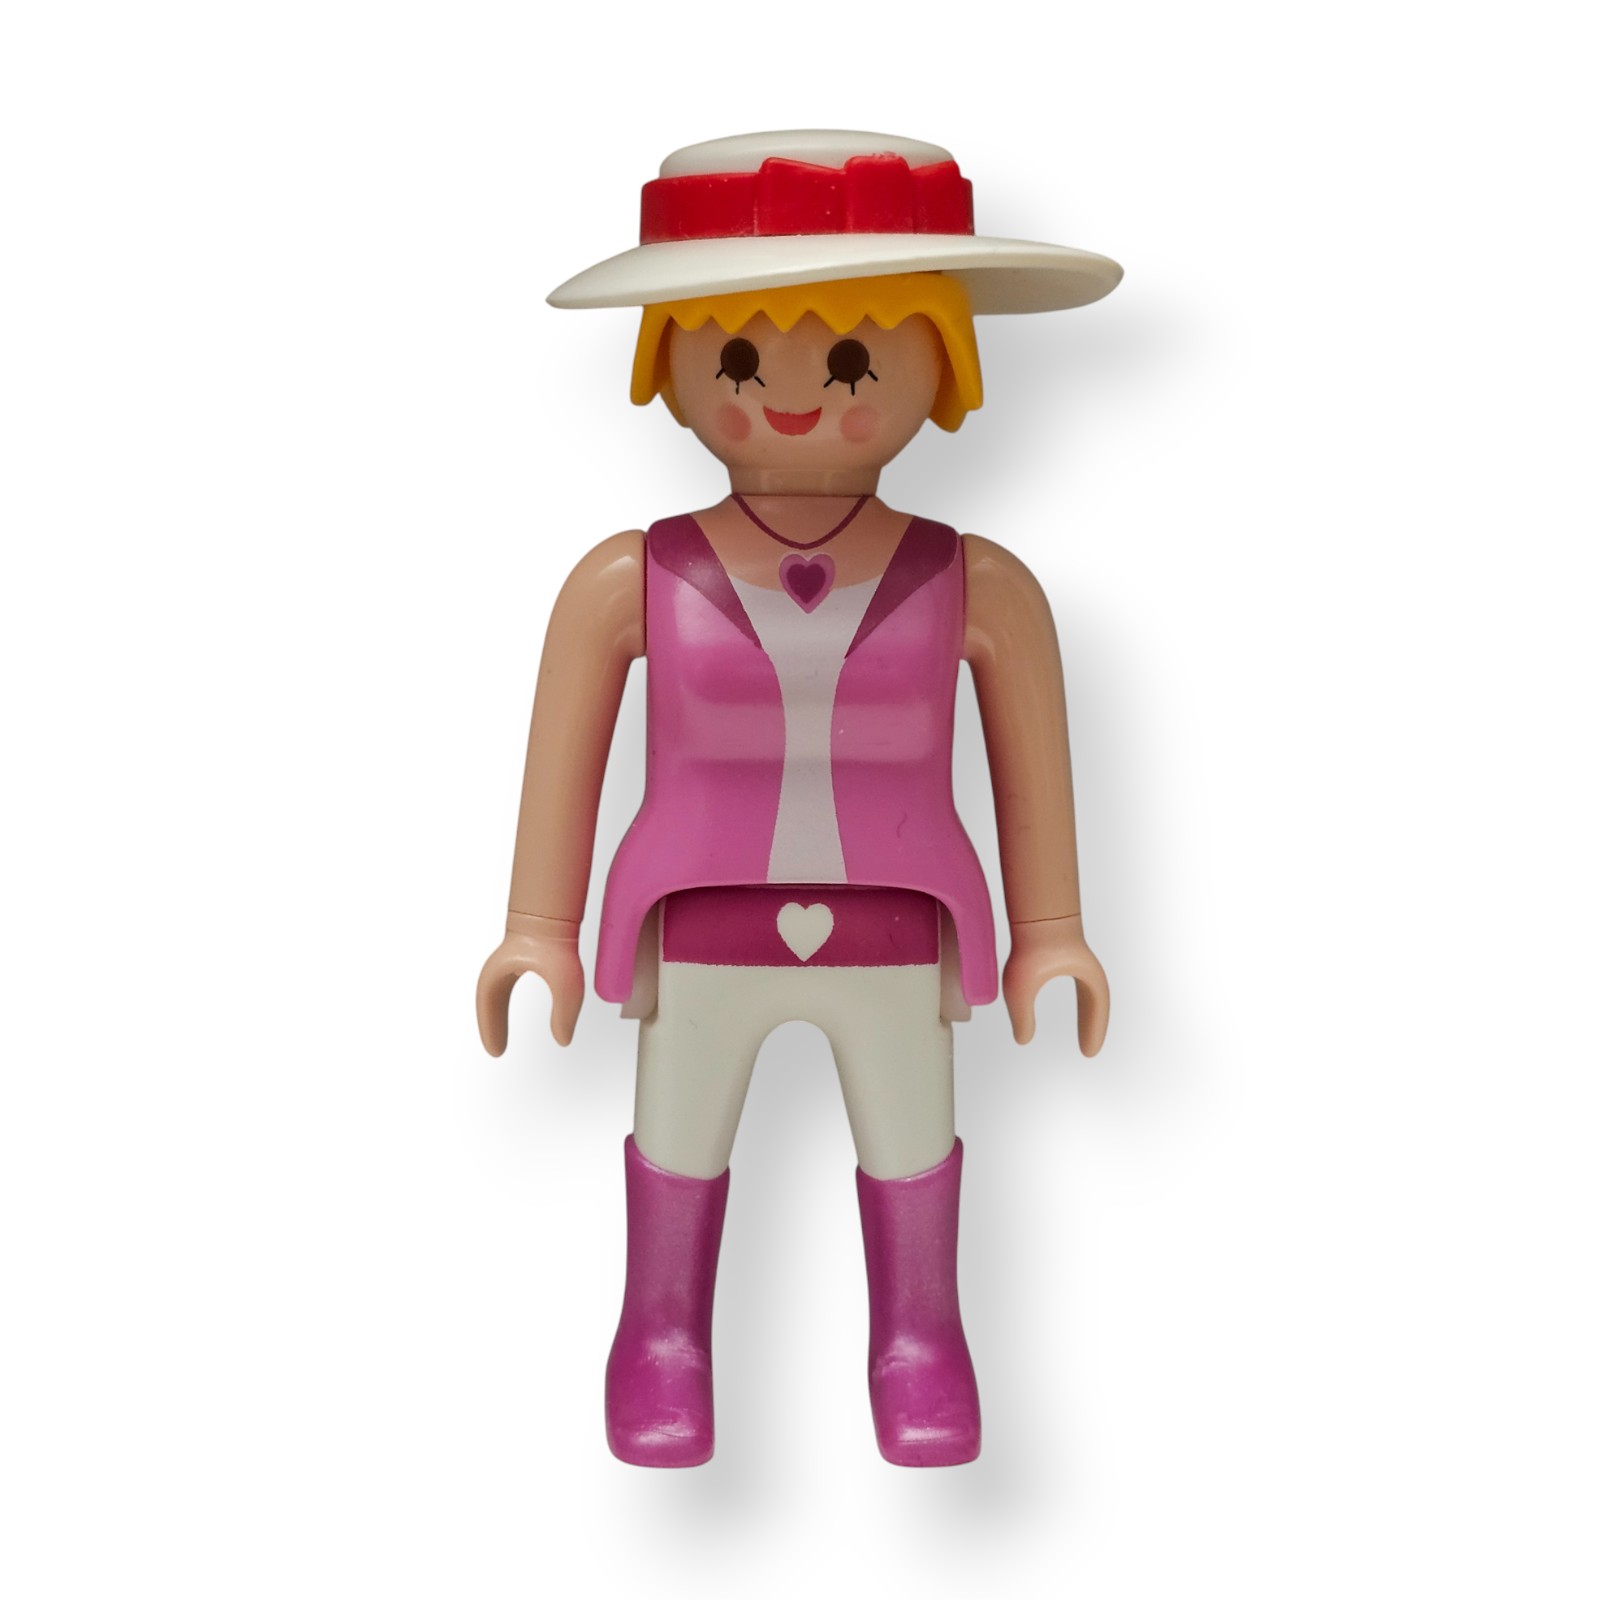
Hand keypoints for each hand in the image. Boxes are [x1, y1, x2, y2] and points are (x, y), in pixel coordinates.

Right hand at [475, 913, 584, 1053]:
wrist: (556, 914)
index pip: (489, 1008)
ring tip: (501, 1039)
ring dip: (496, 1017)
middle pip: (488, 1004)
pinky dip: (503, 1005)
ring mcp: (507, 962)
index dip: (491, 1030)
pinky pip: (504, 988)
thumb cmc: (557, 943)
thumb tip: (563, 1040)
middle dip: (491, 1027)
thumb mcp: (566, 984)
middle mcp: (499, 969)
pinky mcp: (517, 959)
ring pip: (495, 996)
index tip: (497, 1052)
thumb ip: (565, 1013)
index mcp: (500, 975)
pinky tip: (511, 1014)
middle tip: (497, 1051)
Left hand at [1002, 914, 1108, 1055]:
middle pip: (1097, 1004)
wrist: (1032, 912)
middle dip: (1094, 1026)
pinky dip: (1079, 1000)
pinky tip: (1071, 1007)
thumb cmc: (1030, 946)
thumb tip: (1023, 1040)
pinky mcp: (1067, 954)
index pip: (1097, 1010)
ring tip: (1084, 1033)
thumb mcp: (1021, 988)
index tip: (1088, 1054)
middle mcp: (1087, 970)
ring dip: (1089, 1014)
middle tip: (1088, 1051)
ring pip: (1090, 994)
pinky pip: (1079, 983)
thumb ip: (1022, 1017)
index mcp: (1087, 979)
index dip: (1093, 1031)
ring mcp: (1078, 961)